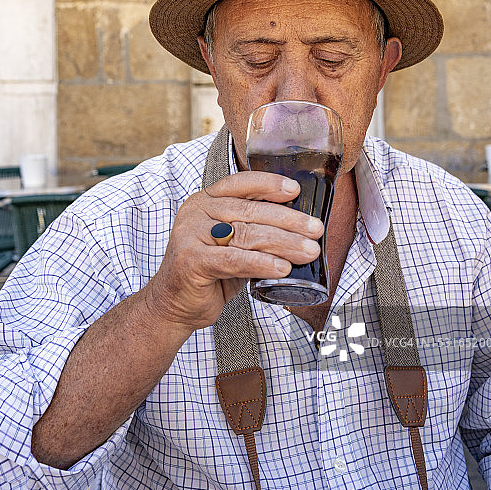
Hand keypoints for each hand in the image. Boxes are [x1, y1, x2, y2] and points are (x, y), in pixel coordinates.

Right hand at [145, 171, 323, 331]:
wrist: (174, 305)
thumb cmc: (209, 273)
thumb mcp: (233, 245)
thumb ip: (254, 230)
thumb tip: (300, 227)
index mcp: (205, 200)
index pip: (240, 184)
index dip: (269, 185)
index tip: (296, 191)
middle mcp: (196, 212)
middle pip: (250, 211)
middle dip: (289, 221)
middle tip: (316, 230)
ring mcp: (191, 235)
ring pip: (247, 235)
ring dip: (284, 243)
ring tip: (309, 251)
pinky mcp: (191, 260)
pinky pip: (234, 259)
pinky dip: (262, 263)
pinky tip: (283, 269)